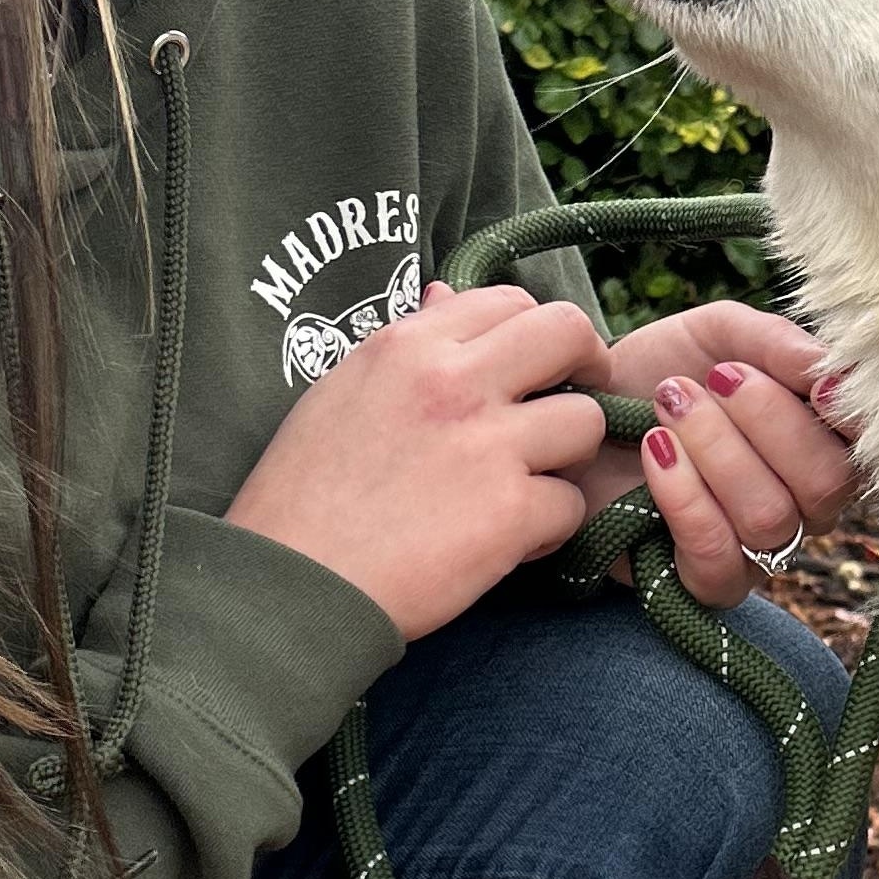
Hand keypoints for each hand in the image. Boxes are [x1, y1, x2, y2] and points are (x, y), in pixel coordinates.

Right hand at [226, 286, 609, 639]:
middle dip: (587, 366)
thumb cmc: (304, 496)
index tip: (539, 366)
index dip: (535, 333)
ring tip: (532, 484)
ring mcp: (486, 444)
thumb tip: (446, 295)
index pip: (509, 300)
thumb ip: (409, 344)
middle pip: (568, 332)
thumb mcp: (343, 391)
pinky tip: (512, 541)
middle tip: (578, 400)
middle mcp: (452, 381)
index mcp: (410, 346)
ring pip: (585, 421)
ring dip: (569, 456)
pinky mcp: (508, 512)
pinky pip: (570, 505)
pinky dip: (549, 528)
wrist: (291, 584)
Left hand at [593, 305, 857, 607]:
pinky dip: (686, 497)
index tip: (807, 381)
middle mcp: (806, 503)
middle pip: (826, 484)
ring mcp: (761, 549)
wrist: (576, 411)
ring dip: (715, 450)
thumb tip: (833, 373)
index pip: (868, 445)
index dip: (846, 416)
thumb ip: (775, 343)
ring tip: (666, 406)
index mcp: (824, 442)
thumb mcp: (719, 335)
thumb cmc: (661, 371)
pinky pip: (719, 556)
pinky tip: (655, 452)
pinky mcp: (707, 581)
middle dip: (764, 422)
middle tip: (705, 382)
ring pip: (770, 517)